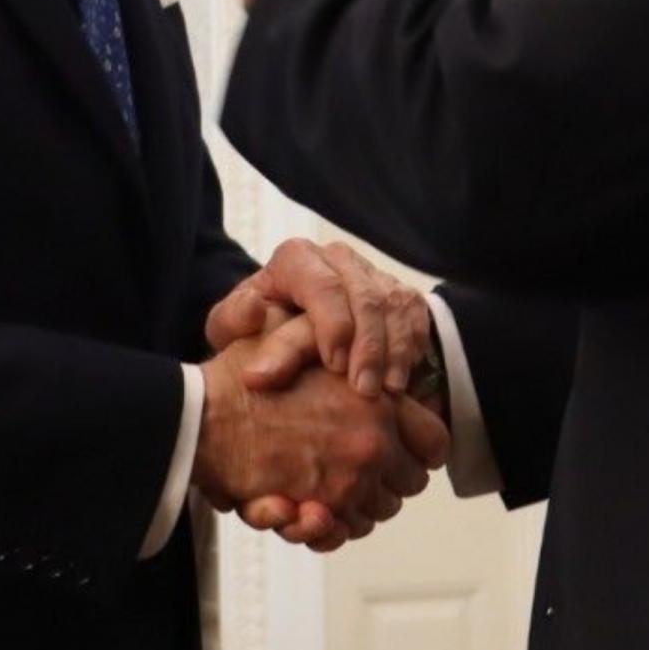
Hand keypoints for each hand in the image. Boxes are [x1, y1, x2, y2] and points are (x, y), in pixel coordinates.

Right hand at [195, 325, 443, 551]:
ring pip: (380, 511)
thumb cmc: (244, 377)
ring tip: (328, 487)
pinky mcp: (318, 511)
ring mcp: (349, 483)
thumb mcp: (299, 340)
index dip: (421, 446)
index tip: (402, 446)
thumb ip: (339, 351)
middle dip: (389, 478)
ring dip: (359, 505)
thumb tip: (364, 365)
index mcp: (377, 401)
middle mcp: (372, 445)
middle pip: (411, 483)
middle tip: (359, 466)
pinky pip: (344, 531)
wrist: (201, 419)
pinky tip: (307, 509)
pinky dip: (330, 527)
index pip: (435, 440)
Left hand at [207, 238, 432, 400]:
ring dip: (394, 351)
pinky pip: (415, 314)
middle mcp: (336, 257)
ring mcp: (371, 272)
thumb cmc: (259, 332)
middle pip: (363, 295)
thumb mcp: (233, 328)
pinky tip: (403, 379)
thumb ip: (233, 320)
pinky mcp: (398, 291)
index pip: (322, 283)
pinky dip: (412, 347)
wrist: (293, 328)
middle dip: (368, 345)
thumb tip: (254, 308)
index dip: (333, 323)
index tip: (334, 365)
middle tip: (365, 390)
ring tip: (389, 392)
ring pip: (393, 305)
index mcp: (295, 258)